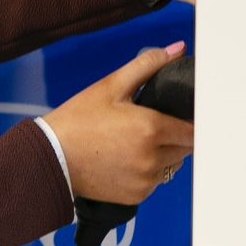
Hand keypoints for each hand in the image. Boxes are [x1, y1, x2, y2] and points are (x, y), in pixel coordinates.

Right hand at [42, 43, 194, 204]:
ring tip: (135, 144)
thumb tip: (176, 49)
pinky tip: (127, 160)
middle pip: (185, 148)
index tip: (177, 117)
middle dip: (174, 137)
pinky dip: (148, 172)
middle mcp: (152, 158)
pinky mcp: (136, 195)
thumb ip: (147, 65)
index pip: (193, 130)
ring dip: (163, 156)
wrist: (52, 157)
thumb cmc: (78, 120)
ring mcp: (145, 180)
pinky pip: (155, 182)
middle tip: (149, 127)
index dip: (189, 122)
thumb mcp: (111, 86)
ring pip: (171, 166)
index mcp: (151, 128)